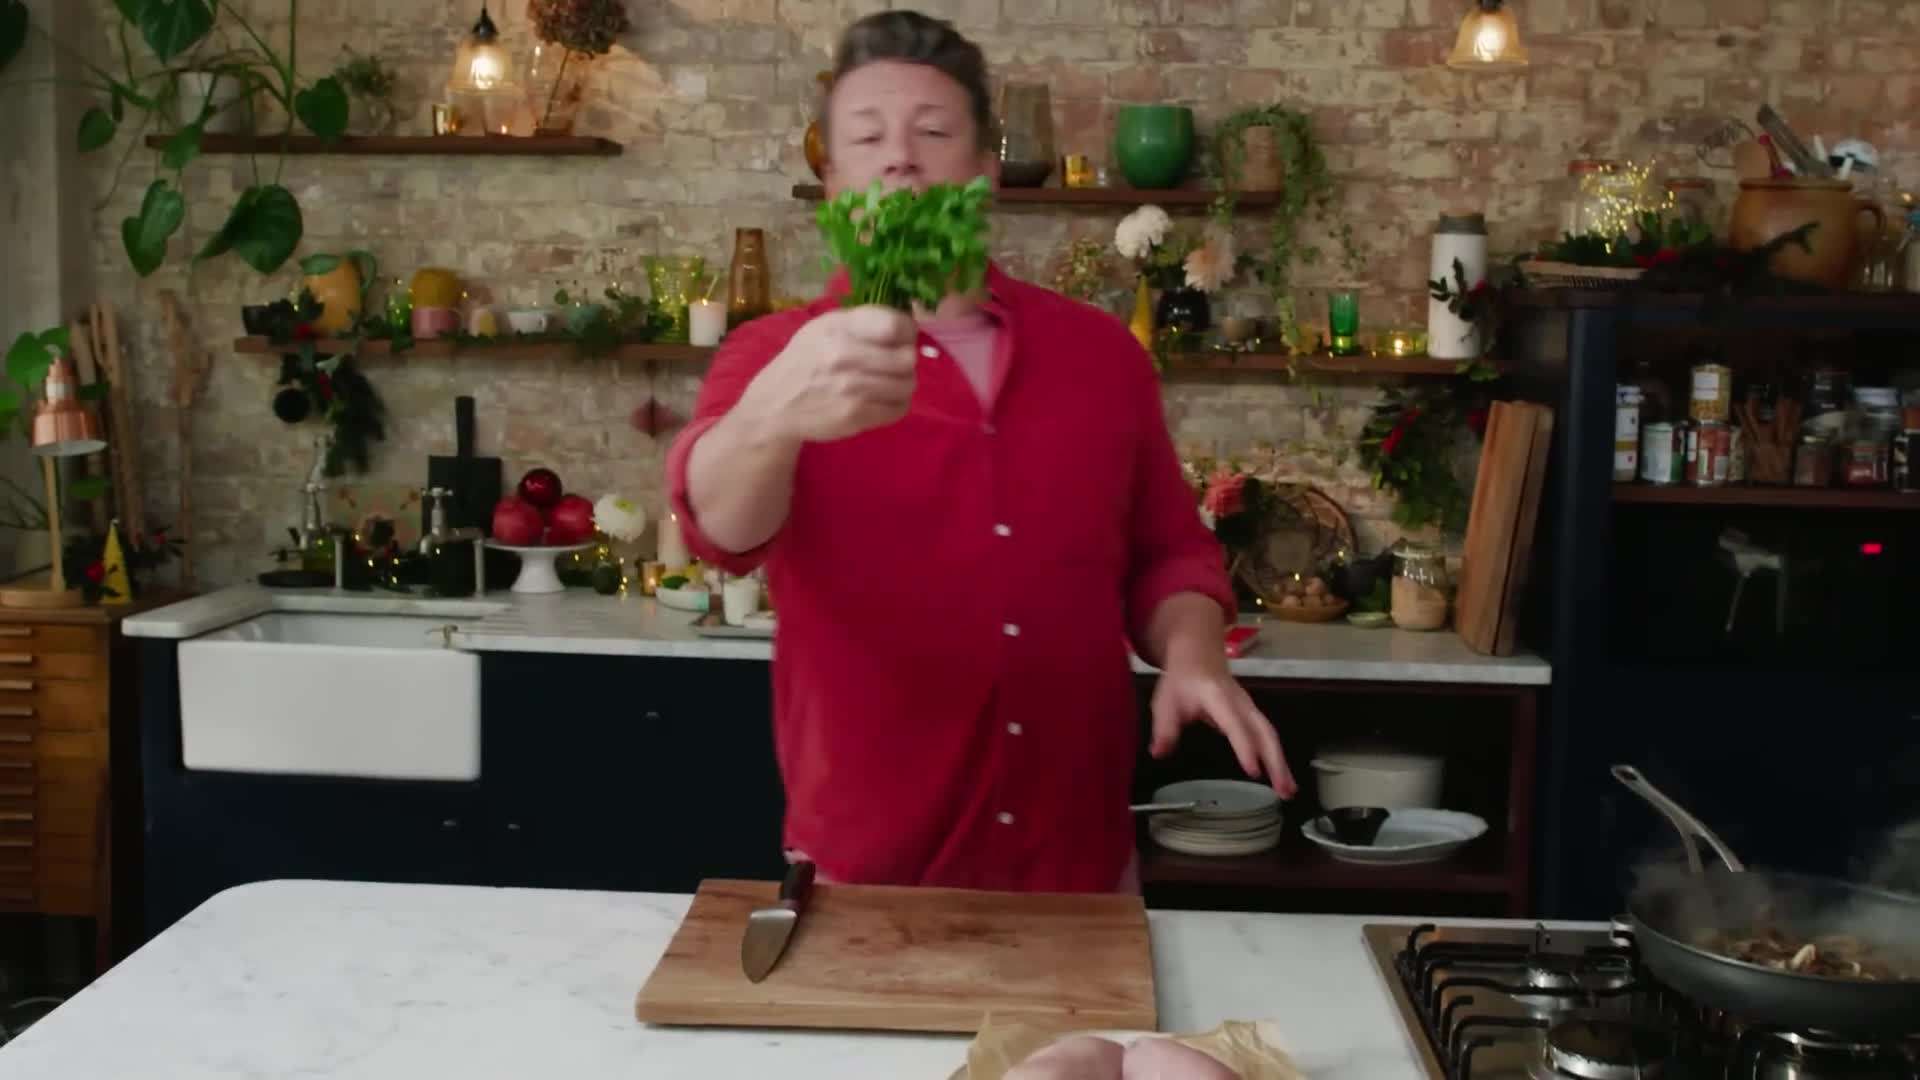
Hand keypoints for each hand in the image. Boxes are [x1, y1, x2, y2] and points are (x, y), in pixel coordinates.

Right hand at [736, 305, 918, 443]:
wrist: (775, 404)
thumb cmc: (805, 360)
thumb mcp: (824, 327)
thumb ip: (863, 321)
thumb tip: (909, 324)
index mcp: (838, 327)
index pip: (895, 325)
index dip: (907, 332)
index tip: (901, 338)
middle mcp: (845, 355)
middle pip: (907, 357)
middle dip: (905, 360)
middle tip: (893, 364)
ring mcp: (851, 388)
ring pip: (907, 384)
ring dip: (902, 384)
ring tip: (886, 383)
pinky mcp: (856, 416)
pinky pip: (899, 409)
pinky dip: (895, 404)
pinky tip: (880, 400)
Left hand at [1148, 657, 1296, 797]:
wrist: (1198, 655)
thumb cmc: (1182, 680)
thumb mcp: (1166, 701)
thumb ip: (1164, 728)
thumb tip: (1159, 753)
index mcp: (1219, 698)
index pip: (1236, 726)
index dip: (1245, 748)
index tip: (1253, 771)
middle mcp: (1241, 703)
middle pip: (1265, 732)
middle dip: (1276, 761)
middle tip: (1284, 790)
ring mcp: (1250, 708)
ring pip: (1271, 736)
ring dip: (1281, 764)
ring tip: (1288, 791)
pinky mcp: (1253, 715)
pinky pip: (1268, 737)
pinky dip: (1277, 758)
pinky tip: (1281, 778)